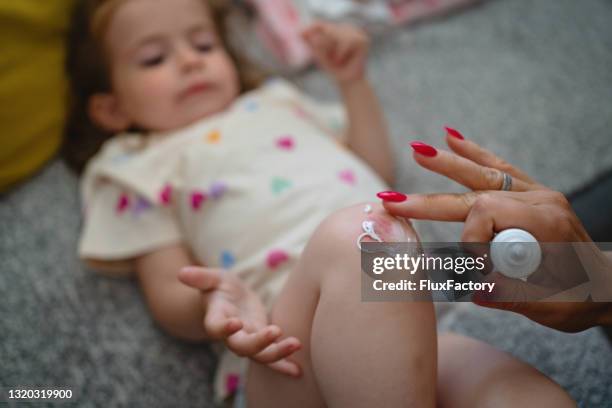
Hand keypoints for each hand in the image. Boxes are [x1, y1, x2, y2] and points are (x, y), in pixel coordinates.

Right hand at [178, 266, 301, 375]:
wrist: (228, 299)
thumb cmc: (219, 286)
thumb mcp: (211, 278)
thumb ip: (200, 277)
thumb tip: (182, 273)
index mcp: (216, 318)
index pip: (216, 328)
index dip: (224, 328)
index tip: (236, 322)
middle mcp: (230, 335)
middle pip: (241, 347)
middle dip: (258, 343)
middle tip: (275, 331)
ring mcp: (247, 339)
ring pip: (259, 355)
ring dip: (277, 353)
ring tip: (295, 343)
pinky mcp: (261, 340)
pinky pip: (271, 358)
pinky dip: (283, 365)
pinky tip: (298, 370)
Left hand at [302, 21, 368, 84]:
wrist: (347, 82)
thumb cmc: (334, 69)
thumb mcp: (319, 55)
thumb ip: (311, 43)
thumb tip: (299, 33)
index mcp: (336, 29)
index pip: (320, 25)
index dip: (310, 29)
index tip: (299, 34)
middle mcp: (346, 28)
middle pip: (328, 29)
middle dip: (325, 45)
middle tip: (330, 58)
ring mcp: (355, 32)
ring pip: (338, 35)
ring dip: (334, 51)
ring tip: (337, 60)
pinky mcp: (362, 39)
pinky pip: (347, 42)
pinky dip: (341, 53)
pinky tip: (344, 60)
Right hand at [378, 128, 611, 330]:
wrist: (606, 286)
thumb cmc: (582, 297)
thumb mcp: (550, 306)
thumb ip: (509, 294)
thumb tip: (472, 288)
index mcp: (545, 222)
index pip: (486, 213)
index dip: (470, 240)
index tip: (476, 270)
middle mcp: (540, 200)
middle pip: (475, 190)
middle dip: (431, 199)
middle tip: (392, 200)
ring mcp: (536, 193)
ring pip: (483, 172)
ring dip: (447, 163)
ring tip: (418, 149)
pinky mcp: (530, 194)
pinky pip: (498, 168)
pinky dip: (474, 153)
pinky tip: (452, 137)